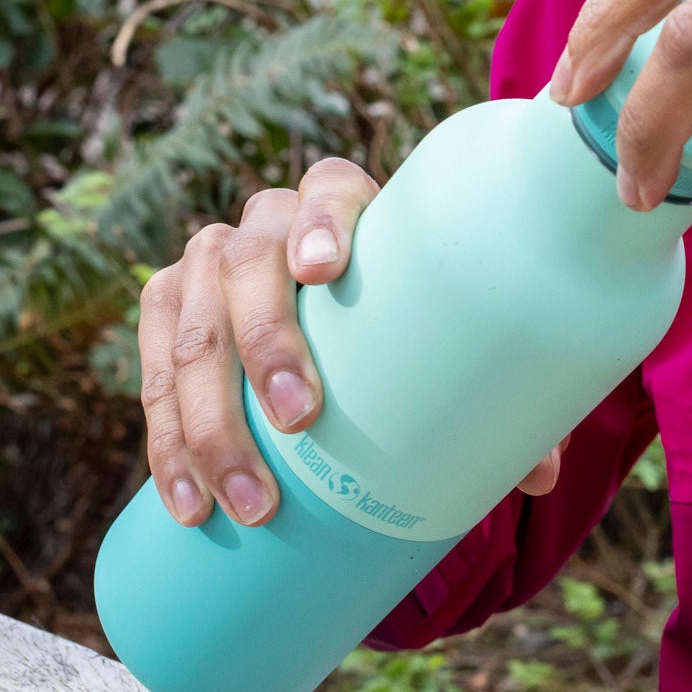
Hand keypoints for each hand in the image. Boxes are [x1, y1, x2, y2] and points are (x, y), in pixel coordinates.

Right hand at [139, 156, 567, 526]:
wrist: (327, 319)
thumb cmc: (400, 327)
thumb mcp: (439, 341)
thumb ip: (490, 394)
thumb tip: (540, 478)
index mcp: (342, 203)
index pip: (329, 189)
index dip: (323, 221)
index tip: (325, 271)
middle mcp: (264, 223)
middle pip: (249, 267)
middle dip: (267, 345)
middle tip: (301, 421)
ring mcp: (205, 263)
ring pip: (192, 331)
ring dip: (210, 423)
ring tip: (248, 502)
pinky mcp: (165, 309)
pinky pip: (151, 372)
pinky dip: (167, 444)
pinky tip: (187, 498)